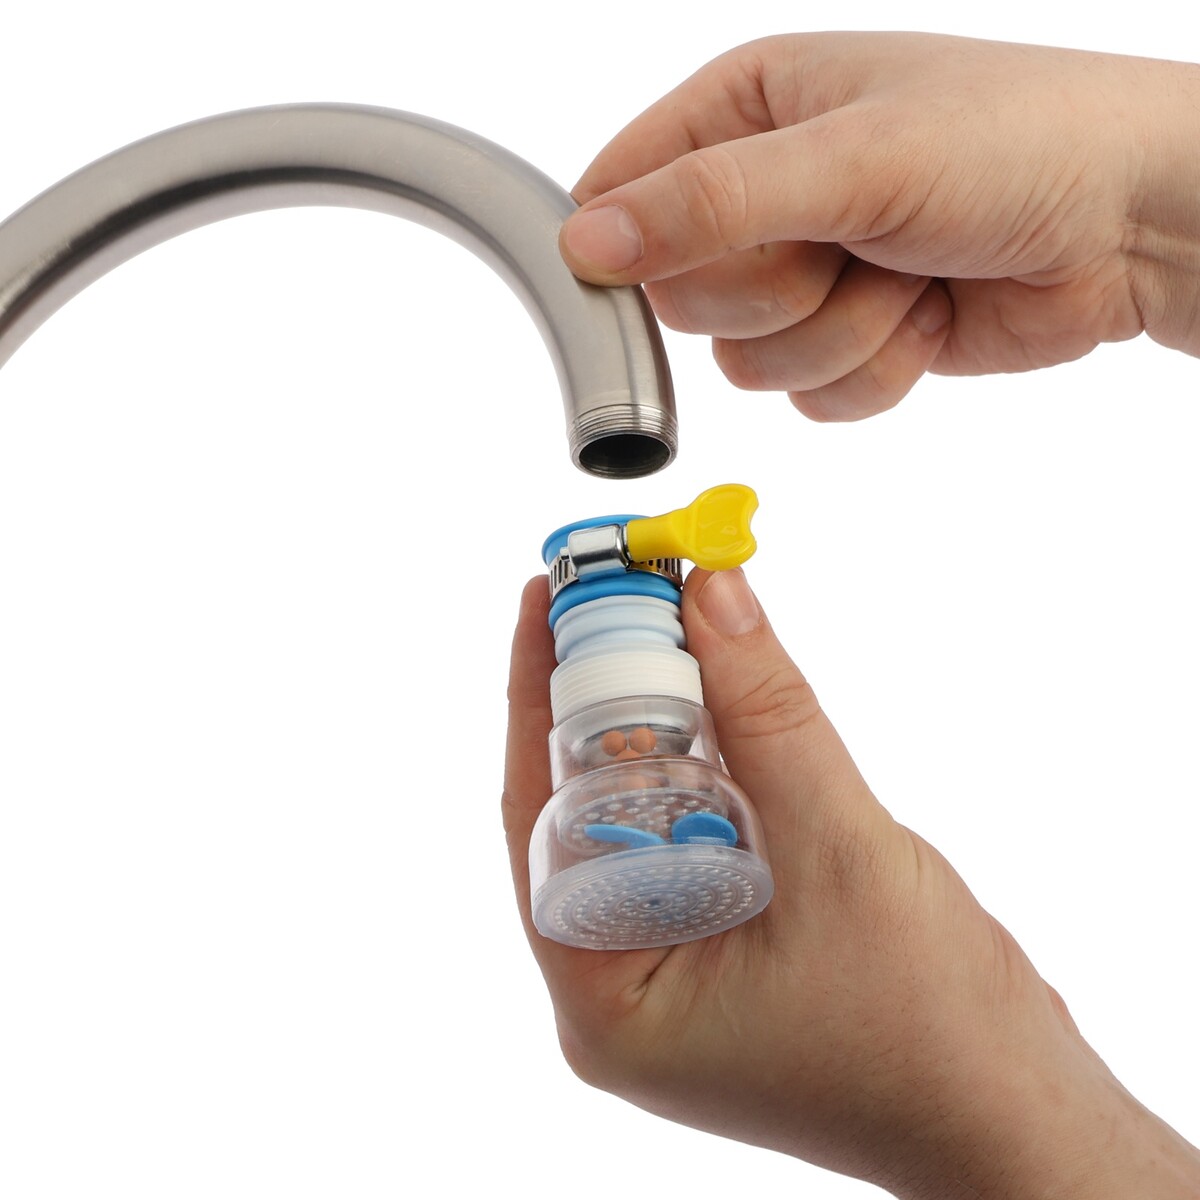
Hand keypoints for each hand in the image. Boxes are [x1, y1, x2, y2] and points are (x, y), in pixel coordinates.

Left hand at [502, 570, 1199, 1197]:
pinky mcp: (720, 951)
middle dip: (598, 697)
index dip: (541, 697)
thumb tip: (712, 592)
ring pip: (639, 817)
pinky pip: (691, 838)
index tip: (544, 599)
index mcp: (606, 1001)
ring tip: (653, 620)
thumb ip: (768, 713)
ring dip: (654, 722)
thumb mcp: (838, 850)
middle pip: (581, 812)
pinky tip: (710, 694)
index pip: (539, 819)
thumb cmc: (933, 1033)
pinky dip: (702, 764)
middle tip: (607, 592)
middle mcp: (621, 990)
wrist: (1019, 1115)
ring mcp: (671, 974)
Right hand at [558, 33, 1199, 420]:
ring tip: (907, 272)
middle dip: (776, 291)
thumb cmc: (1015, 143)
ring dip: (838, 333)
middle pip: (684, 297)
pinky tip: (926, 313)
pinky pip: (806, 398)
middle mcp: (763, 193)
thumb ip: (709, 202)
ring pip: (746, 361)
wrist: (1131, 220)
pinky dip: (872, 371)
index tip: (664, 277)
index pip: (621, 194)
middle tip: (850, 243)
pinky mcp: (845, 338)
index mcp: (744, 111)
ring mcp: (804, 272)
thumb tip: (584, 241)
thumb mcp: (851, 159)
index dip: (627, 251)